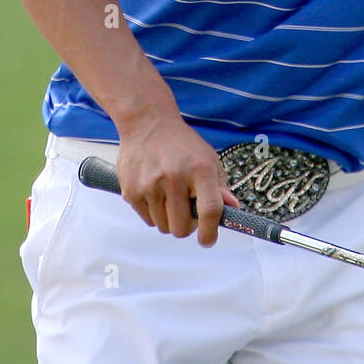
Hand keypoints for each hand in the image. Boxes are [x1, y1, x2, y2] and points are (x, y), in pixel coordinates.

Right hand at [116, 114, 238, 246]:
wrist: (147, 123)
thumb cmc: (182, 144)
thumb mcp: (208, 158)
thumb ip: (220, 186)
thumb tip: (232, 209)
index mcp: (199, 169)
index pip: (209, 210)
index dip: (210, 232)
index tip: (208, 240)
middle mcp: (174, 177)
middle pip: (182, 228)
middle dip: (187, 227)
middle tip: (187, 212)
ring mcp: (150, 185)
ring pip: (164, 227)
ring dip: (169, 219)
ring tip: (170, 197)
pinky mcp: (131, 191)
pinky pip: (148, 220)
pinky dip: (154, 213)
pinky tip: (155, 192)